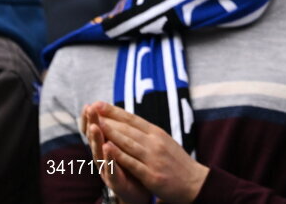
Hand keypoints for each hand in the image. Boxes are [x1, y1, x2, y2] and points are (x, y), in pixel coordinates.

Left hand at [83, 101, 208, 203]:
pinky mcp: (152, 174)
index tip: (99, 103)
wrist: (195, 182)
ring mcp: (153, 157)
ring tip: (95, 124)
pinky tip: (107, 148)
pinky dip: (119, 154)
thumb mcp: (165, 143)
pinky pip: (132, 162)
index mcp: (157, 134)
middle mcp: (155, 142)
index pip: (132, 119)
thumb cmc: (178, 164)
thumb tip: (133, 124)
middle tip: (91, 109)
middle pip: (128, 128)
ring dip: (110, 132)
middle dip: (108, 118)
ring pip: (128, 142)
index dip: (114, 111)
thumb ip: (149, 134)